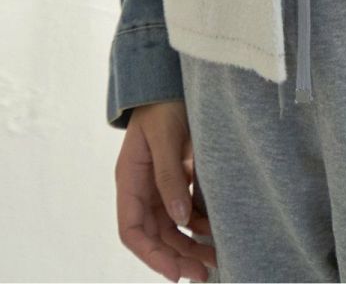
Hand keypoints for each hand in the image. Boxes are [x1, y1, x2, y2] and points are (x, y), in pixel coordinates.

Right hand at [115, 99, 217, 282]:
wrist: (172, 81)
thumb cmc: (163, 105)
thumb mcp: (165, 138)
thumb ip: (170, 176)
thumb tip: (179, 217)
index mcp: (129, 181)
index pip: (131, 230)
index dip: (151, 255)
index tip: (175, 272)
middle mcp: (142, 189)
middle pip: (155, 235)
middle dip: (177, 257)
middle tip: (203, 274)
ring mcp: (160, 185)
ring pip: (172, 227)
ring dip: (190, 246)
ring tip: (215, 260)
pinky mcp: (178, 178)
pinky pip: (186, 211)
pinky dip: (199, 225)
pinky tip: (215, 232)